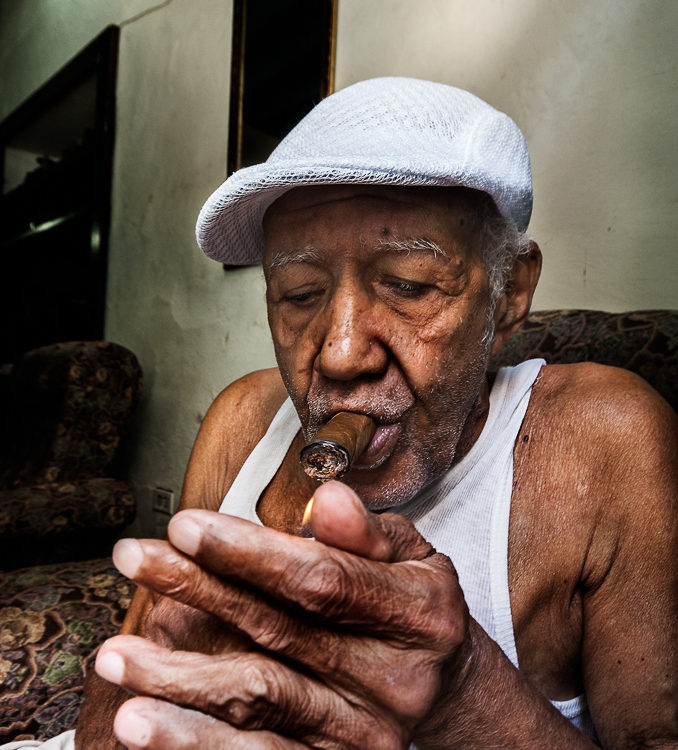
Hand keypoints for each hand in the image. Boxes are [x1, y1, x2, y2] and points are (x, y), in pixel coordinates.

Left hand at [96, 481, 471, 748]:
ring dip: (178, 679)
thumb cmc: (416, 609)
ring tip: (114, 654)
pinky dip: (194, 744)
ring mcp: (361, 735)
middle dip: (198, 590)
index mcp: (418, 616)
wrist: (446, 693)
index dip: (250, 552)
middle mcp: (395, 682)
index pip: (323, 580)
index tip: (185, 525)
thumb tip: (327, 498)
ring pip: (257, 702)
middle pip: (278, 632)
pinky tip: (144, 723)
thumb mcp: (412, 557)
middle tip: (134, 558)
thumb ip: (367, 532)